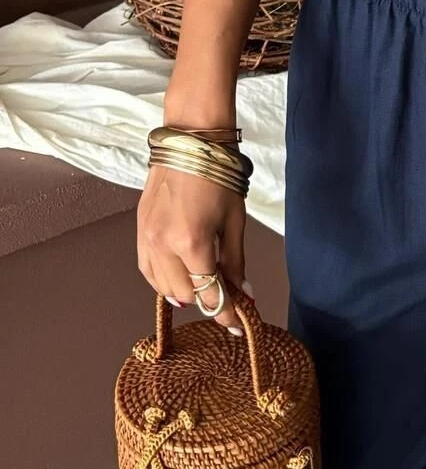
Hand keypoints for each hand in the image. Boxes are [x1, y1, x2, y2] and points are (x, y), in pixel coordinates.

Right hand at [137, 165, 247, 331]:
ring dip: (185, 293)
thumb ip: (236, 262)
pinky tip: (179, 278)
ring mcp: (146, 239)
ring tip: (205, 289)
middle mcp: (163, 246)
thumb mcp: (234, 222)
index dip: (226, 313)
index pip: (209, 293)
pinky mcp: (138, 230)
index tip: (239, 326)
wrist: (190, 143)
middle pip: (185, 294)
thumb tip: (244, 294)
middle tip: (228, 299)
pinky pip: (147, 269)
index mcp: (192, 244)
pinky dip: (163, 281)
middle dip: (208, 301)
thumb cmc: (220, 178)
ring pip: (162, 286)